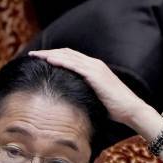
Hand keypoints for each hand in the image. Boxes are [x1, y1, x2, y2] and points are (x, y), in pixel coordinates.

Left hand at [29, 48, 162, 141]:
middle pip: (66, 53)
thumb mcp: (95, 98)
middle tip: (32, 54)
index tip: (40, 59)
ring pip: (68, 56)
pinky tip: (49, 60)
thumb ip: (83, 94)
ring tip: (36, 55)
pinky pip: (74, 65)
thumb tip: (70, 102)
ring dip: (50, 54)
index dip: (54, 56)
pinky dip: (61, 61)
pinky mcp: (95, 75)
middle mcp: (93, 64)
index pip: (70, 58)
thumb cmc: (114, 109)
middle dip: (48, 52)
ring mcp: (94, 68)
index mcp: (93, 68)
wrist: (130, 110)